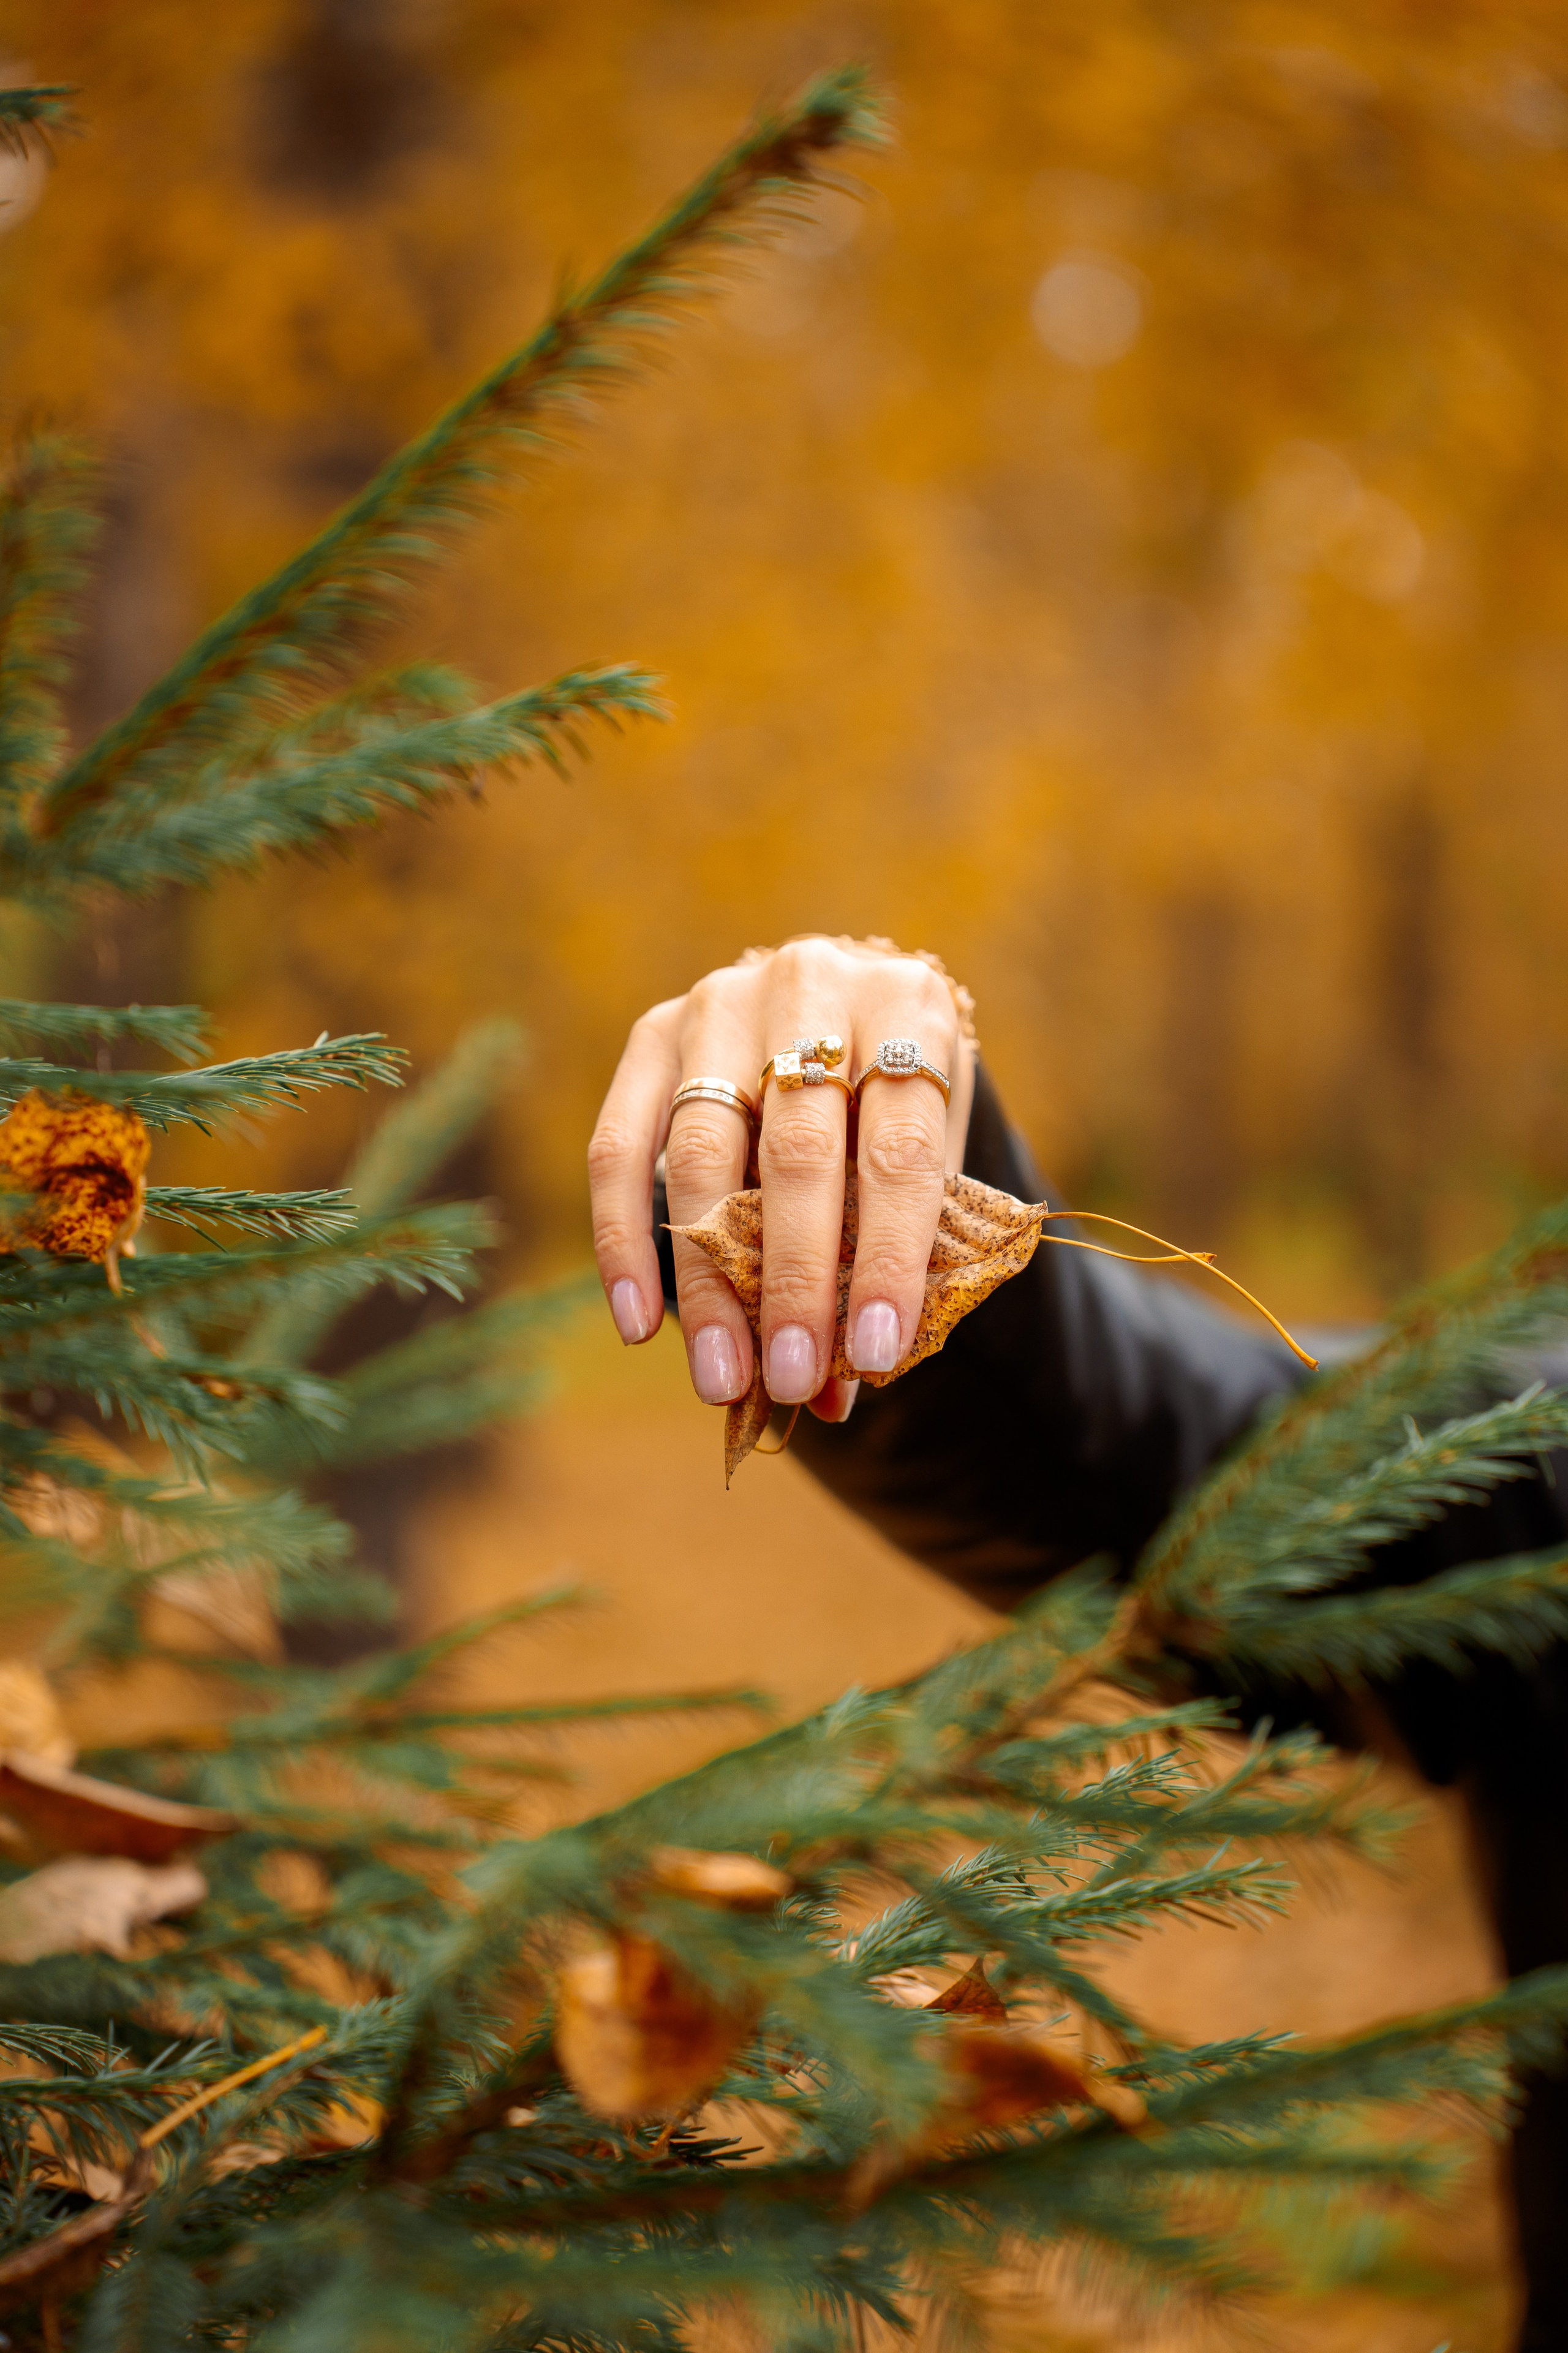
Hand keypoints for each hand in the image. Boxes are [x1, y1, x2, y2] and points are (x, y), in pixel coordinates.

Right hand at [588, 937, 975, 1420]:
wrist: (843, 1004)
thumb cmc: (894, 1101)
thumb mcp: (922, 1160)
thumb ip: (891, 1260)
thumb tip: (831, 1393)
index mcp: (910, 1006)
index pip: (902, 1150)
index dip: (888, 1259)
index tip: (871, 1355)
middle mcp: (812, 985)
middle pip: (799, 1151)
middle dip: (791, 1281)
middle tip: (787, 1380)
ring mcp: (721, 1000)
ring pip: (703, 1153)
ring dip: (709, 1280)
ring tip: (720, 1376)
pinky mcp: (652, 1030)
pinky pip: (619, 1145)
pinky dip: (623, 1238)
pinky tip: (636, 1321)